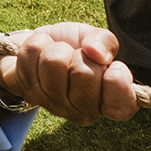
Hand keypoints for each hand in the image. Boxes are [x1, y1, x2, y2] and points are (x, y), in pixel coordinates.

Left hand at [0, 23, 137, 124]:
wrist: (41, 50)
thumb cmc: (76, 48)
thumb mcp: (96, 39)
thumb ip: (104, 42)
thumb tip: (96, 52)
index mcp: (111, 102)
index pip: (121, 105)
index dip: (118, 82)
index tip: (114, 66)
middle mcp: (85, 111)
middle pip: (83, 74)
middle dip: (81, 55)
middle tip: (78, 57)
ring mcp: (54, 104)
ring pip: (54, 61)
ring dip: (57, 48)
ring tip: (59, 55)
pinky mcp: (28, 89)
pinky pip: (32, 52)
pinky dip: (37, 43)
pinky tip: (40, 56)